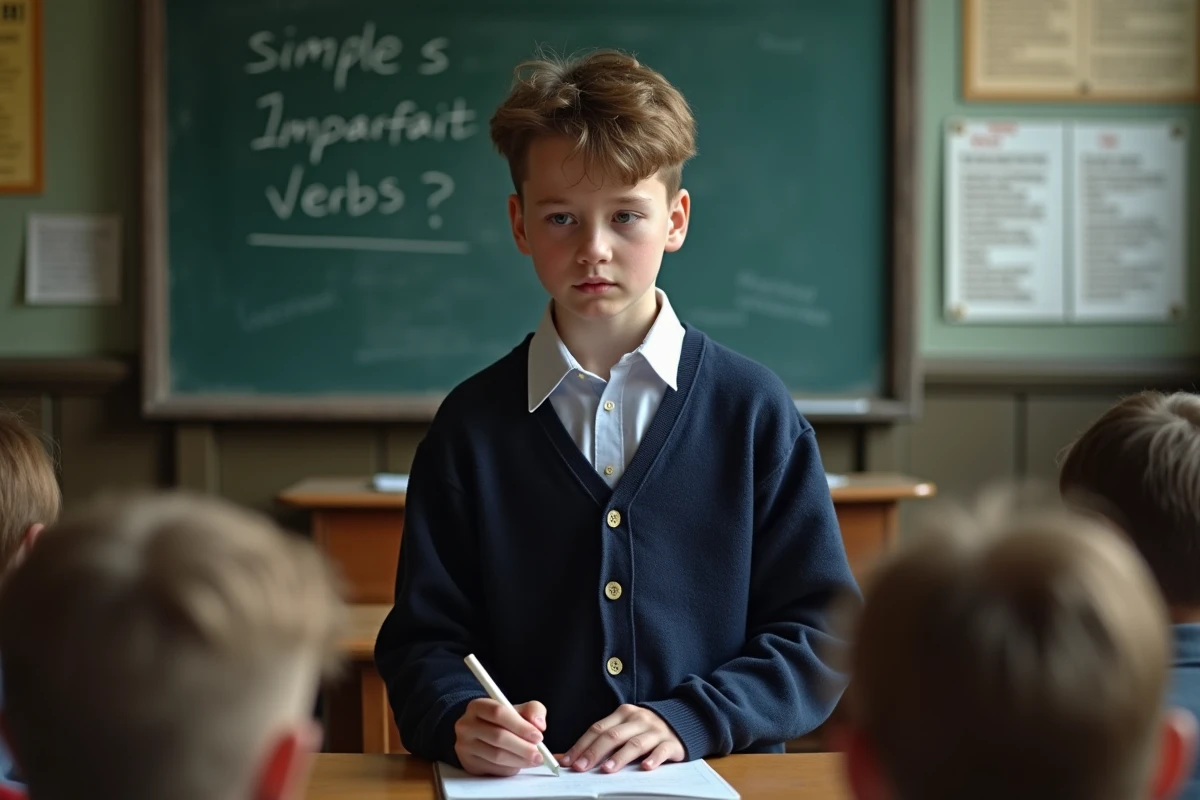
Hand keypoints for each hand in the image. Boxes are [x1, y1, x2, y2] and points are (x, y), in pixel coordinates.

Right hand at [454, 698, 548, 776]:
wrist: (480, 734)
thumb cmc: (502, 721)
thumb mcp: (518, 709)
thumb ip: (533, 710)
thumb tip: (539, 724)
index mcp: (477, 706)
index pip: (498, 712)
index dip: (520, 725)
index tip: (538, 736)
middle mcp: (466, 725)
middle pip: (498, 736)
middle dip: (523, 747)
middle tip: (539, 754)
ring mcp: (465, 746)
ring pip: (496, 755)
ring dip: (519, 760)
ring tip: (534, 760)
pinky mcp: (469, 764)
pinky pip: (493, 769)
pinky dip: (511, 768)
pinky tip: (520, 764)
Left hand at [561, 704, 684, 772]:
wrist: (683, 720)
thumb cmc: (645, 729)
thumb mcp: (625, 728)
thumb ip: (603, 740)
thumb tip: (571, 758)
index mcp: (623, 714)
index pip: (598, 728)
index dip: (581, 745)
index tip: (568, 761)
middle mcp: (638, 719)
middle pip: (613, 735)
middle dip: (594, 752)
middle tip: (581, 767)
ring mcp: (655, 730)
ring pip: (635, 743)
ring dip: (619, 757)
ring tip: (606, 770)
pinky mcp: (672, 743)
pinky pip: (661, 751)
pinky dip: (653, 759)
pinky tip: (645, 767)